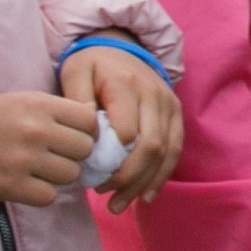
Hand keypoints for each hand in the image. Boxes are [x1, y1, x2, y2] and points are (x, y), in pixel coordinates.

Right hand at [0, 91, 98, 207]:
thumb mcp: (21, 102)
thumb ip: (55, 113)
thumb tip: (94, 130)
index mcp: (40, 104)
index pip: (90, 120)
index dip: (86, 132)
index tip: (74, 138)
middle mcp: (36, 130)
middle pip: (84, 149)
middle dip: (74, 155)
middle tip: (55, 157)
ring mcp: (23, 159)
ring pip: (70, 175)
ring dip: (57, 176)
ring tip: (37, 171)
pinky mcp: (10, 186)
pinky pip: (48, 196)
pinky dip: (41, 194)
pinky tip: (26, 185)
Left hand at [60, 46, 183, 212]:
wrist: (122, 45)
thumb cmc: (92, 64)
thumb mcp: (75, 72)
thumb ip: (77, 99)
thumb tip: (88, 130)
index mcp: (126, 85)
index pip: (127, 131)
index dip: (111, 160)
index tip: (89, 177)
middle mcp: (154, 95)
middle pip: (150, 145)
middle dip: (128, 178)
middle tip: (103, 196)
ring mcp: (169, 104)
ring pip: (165, 151)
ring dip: (144, 183)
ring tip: (119, 205)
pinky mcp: (176, 113)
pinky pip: (175, 149)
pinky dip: (161, 175)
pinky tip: (145, 196)